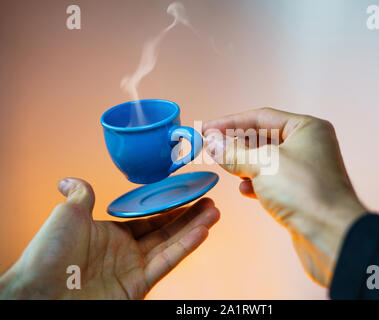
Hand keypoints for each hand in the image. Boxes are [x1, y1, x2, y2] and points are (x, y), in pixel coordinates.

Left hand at [0, 178, 218, 298]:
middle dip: (189, 215)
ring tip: (214, 212)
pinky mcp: (137, 285)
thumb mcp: (68, 215)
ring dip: (194, 228)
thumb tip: (69, 179)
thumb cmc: (46, 254)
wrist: (37, 292)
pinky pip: (166, 262)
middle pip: (166, 230)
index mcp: (112, 234)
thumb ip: (80, 196)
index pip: (149, 218)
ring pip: (172, 244)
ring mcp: (133, 269)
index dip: (169, 206)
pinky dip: (185, 247)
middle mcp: (126, 251)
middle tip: (209, 200)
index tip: (186, 193)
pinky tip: (202, 231)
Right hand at [203, 107, 365, 286]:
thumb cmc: (304, 192)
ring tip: (226, 167)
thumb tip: (211, 142)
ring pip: (266, 161)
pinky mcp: (300, 192)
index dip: (230, 122)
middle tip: (210, 147)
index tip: (207, 128)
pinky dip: (256, 182)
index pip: (261, 117)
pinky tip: (244, 188)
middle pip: (263, 138)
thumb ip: (234, 152)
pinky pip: (272, 181)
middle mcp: (308, 145)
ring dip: (244, 164)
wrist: (331, 236)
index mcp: (307, 128)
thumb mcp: (263, 164)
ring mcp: (305, 170)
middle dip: (236, 144)